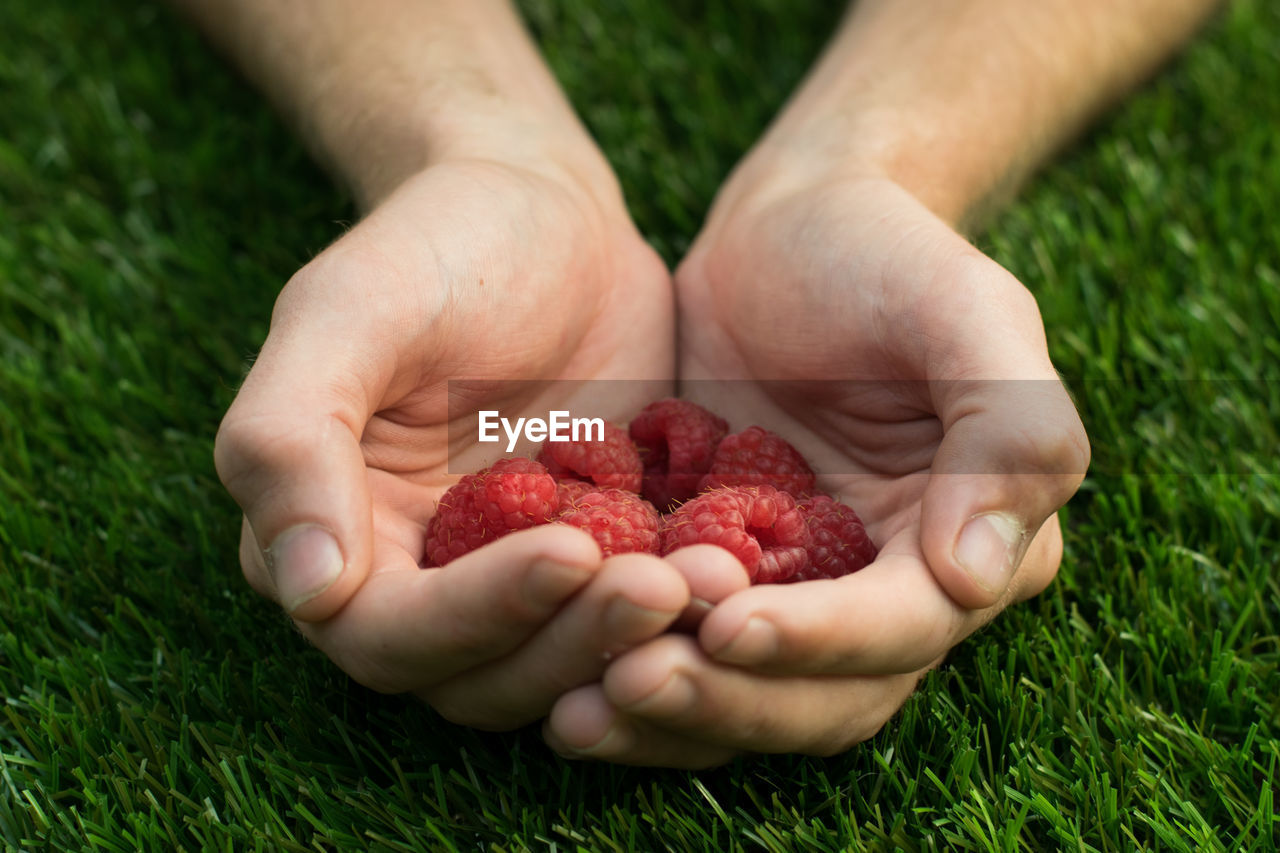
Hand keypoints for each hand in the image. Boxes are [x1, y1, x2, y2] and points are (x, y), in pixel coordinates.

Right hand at [214, 147, 689, 729]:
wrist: (547, 215)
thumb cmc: (434, 245)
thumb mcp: (349, 312)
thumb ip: (289, 437)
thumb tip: (305, 588)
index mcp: (337, 537)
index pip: (388, 633)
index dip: (476, 614)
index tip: (572, 549)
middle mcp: (416, 581)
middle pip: (484, 675)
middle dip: (574, 639)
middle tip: (667, 586)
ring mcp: (510, 579)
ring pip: (563, 665)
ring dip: (634, 640)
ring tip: (716, 580)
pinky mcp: (594, 561)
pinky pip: (630, 619)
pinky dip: (678, 612)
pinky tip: (740, 573)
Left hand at [543, 169, 1088, 765]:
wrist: (784, 230)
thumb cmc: (884, 253)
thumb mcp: (966, 312)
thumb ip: (1009, 431)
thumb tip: (980, 578)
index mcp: (973, 540)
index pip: (905, 627)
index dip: (822, 642)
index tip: (728, 625)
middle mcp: (895, 589)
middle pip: (824, 695)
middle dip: (731, 700)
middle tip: (629, 683)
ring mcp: (803, 593)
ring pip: (749, 695)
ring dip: (671, 715)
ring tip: (576, 713)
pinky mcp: (722, 578)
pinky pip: (682, 647)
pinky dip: (626, 669)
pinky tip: (556, 684)